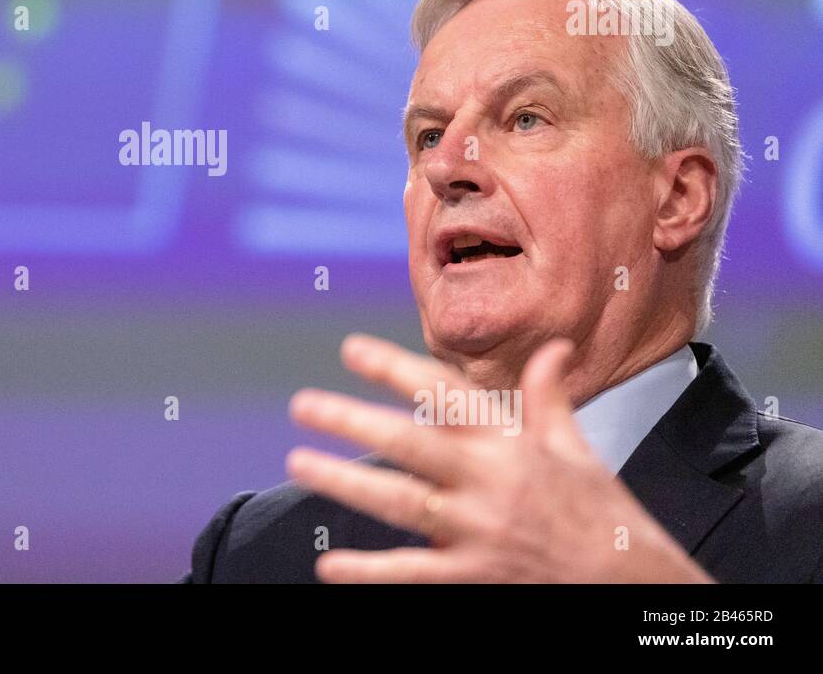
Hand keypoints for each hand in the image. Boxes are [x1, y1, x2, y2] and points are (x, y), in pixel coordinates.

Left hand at [286, 333, 713, 582]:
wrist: (634, 587)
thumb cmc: (602, 518)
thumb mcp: (578, 451)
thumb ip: (549, 399)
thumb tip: (555, 348)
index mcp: (513, 445)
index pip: (445, 394)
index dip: (396, 368)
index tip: (351, 349)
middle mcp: (492, 482)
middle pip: (410, 442)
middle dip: (353, 420)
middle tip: (303, 405)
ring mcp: (481, 532)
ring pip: (401, 501)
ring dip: (345, 481)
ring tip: (300, 463)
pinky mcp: (475, 578)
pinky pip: (412, 574)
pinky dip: (368, 572)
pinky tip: (330, 565)